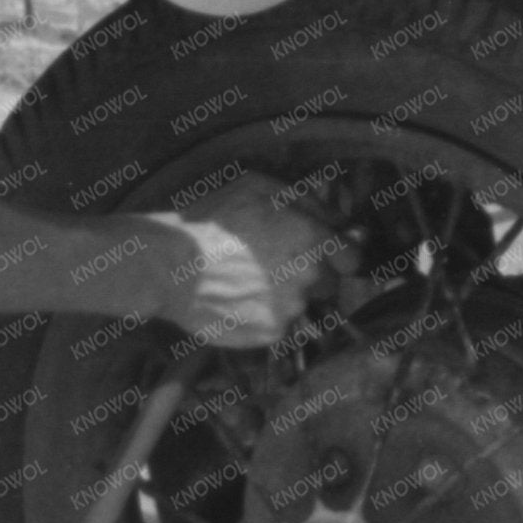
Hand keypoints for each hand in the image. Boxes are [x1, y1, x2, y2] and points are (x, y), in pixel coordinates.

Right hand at [155, 174, 355, 348]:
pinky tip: (238, 299)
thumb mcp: (258, 187)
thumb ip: (306, 201)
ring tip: (248, 281)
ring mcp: (291, 310)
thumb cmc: (212, 221)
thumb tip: (336, 219)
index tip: (329, 254)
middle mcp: (309, 278)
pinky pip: (278, 324)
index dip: (341, 254)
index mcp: (312, 240)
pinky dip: (264, 314)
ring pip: (300, 304)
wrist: (170, 267)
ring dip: (284, 295)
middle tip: (275, 263)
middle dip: (310, 274)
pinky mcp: (270, 335)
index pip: (352, 258)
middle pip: (328, 283)